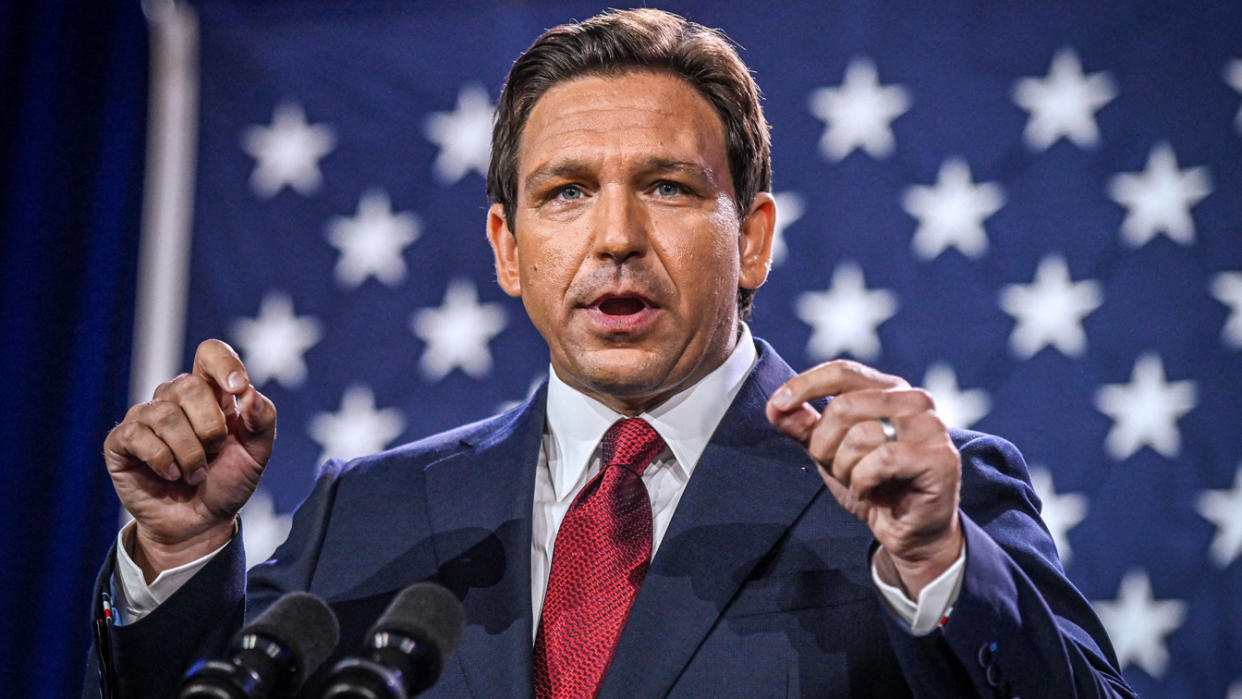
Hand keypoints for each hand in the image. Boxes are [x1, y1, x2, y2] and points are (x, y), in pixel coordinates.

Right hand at [103, 339, 275, 580]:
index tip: (237, 387)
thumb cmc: (228, 481)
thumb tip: (250, 393)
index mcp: (211, 393)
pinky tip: (170, 474)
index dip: (223, 363)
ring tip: (195, 473)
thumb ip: (262, 420)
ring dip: (189, 452)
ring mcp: (146, 418)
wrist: (202, 523)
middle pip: (188, 385)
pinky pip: (137, 435)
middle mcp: (175, 399)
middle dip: (210, 427)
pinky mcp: (121, 442)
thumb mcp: (257, 453)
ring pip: (164, 414)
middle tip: (215, 453)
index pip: (209, 353)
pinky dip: (162, 459)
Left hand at [765, 359, 961, 597]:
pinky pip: (882, 460)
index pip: (842, 371)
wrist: (910, 532)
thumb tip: (773, 407)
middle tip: (835, 469)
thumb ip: (804, 428)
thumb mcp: (829, 453)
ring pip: (861, 435)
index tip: (778, 405)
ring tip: (857, 482)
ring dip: (844, 468)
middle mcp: (914, 400)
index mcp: (889, 390)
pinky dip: (864, 481)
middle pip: (844, 406)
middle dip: (824, 445)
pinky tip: (871, 492)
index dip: (805, 385)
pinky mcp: (940, 458)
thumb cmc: (873, 486)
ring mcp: (931, 427)